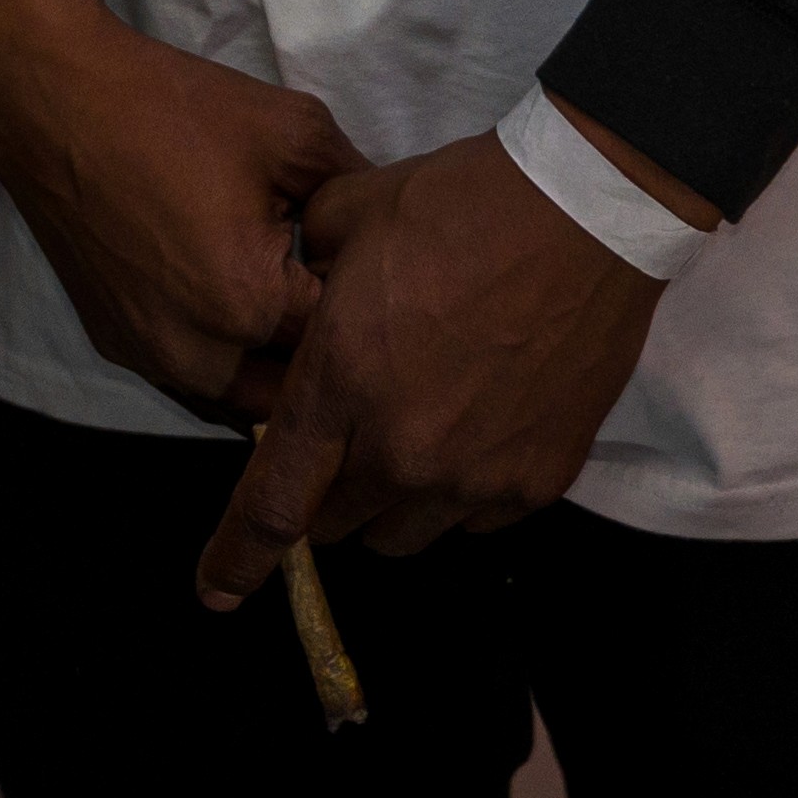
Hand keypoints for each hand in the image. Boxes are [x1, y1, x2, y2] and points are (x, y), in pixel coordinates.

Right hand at [0, 0, 360, 426]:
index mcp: (249, 306)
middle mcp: (198, 355)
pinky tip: (235, 303)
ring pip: (243, 399)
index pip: (341, 341)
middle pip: (295, 391)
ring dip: (274, 369)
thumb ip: (358, 190)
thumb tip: (392, 233)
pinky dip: (224, 358)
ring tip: (290, 302)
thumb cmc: (175, 108)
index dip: (366, 307)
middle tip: (334, 294)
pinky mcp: (116, 346)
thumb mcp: (293, 131)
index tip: (372, 271)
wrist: (53, 98)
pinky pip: (193, 379)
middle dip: (325, 357)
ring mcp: (150, 359)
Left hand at [196, 117, 684, 602]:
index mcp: (340, 386)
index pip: (271, 506)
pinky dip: (460, 492)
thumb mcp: (347, 216)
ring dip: (392, 499)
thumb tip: (289, 293)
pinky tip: (473, 426)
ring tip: (414, 427)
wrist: (582, 213)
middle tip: (344, 433)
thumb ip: (300, 274)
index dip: (234, 559)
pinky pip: (475, 519)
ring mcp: (475, 477)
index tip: (215, 592)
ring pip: (405, 533)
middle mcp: (403, 451)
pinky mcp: (538, 481)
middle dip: (326, 490)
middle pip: (338, 525)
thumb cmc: (458, 204)